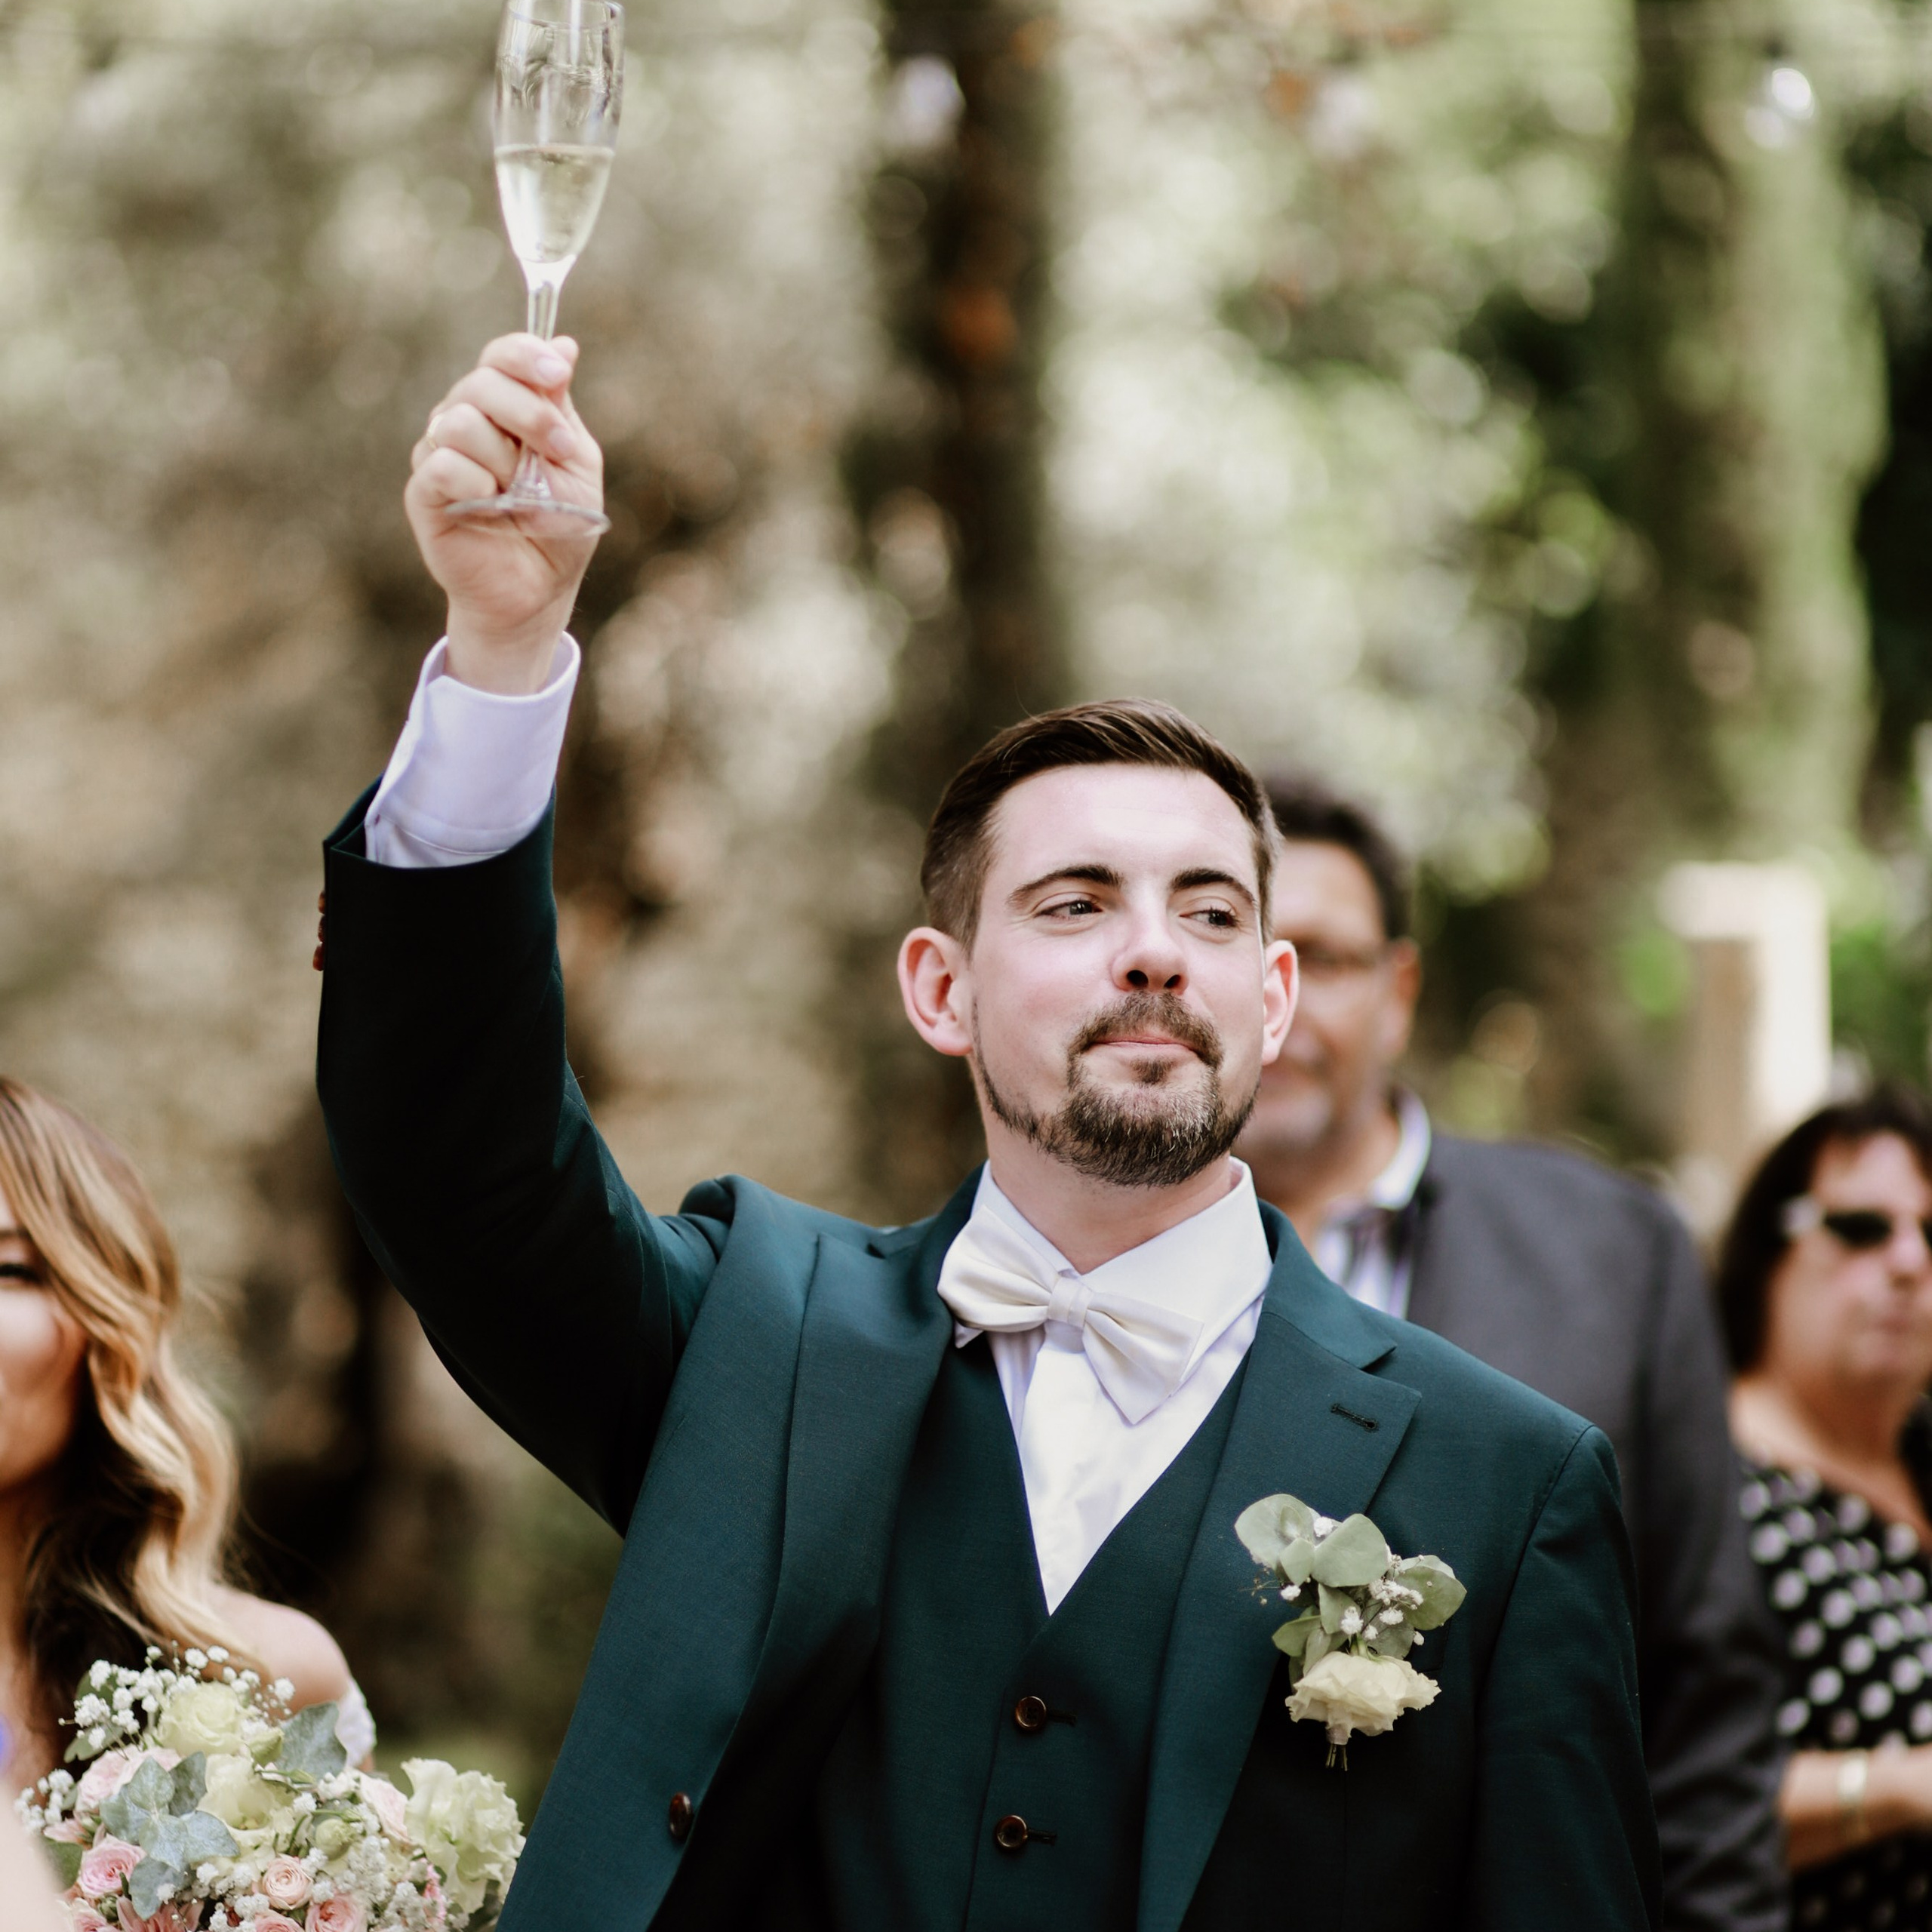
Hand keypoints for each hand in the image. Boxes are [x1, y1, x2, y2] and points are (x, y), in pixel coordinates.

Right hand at [406, 334, 603, 693]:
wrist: (541, 590)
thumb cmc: (559, 525)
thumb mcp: (575, 462)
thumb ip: (560, 408)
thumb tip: (563, 344)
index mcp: (504, 407)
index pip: (502, 355)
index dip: (526, 356)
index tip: (559, 374)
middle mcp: (465, 420)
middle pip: (481, 381)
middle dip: (529, 413)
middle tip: (557, 450)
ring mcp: (440, 454)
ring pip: (459, 421)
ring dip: (504, 459)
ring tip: (518, 495)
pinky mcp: (424, 493)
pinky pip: (442, 465)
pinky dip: (475, 482)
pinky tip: (491, 505)